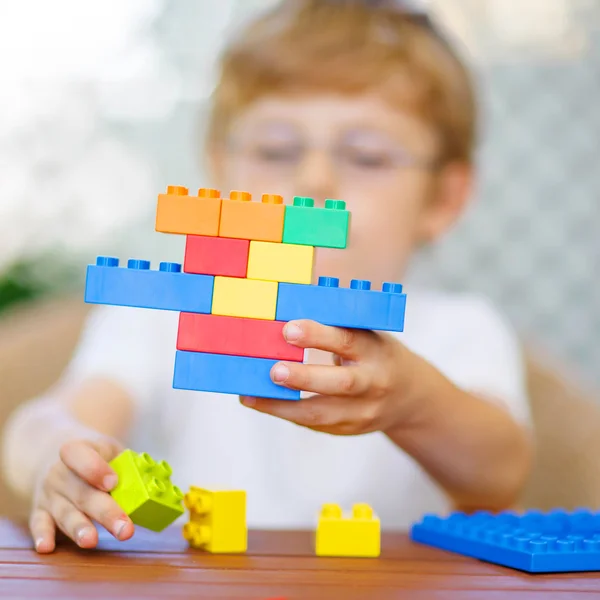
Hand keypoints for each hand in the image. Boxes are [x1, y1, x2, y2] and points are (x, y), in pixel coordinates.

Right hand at [30, 437, 133, 552]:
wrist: (53, 454)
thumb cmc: (94, 455)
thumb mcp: (108, 449)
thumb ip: (126, 465)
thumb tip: (155, 487)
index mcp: (78, 450)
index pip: (81, 456)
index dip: (95, 469)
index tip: (113, 483)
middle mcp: (60, 473)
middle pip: (83, 493)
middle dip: (105, 512)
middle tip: (125, 529)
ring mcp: (49, 494)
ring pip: (65, 512)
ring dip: (79, 528)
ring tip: (91, 541)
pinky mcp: (40, 512)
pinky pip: (39, 525)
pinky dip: (42, 536)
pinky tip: (47, 548)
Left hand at [240, 320, 417, 434]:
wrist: (411, 397)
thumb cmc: (376, 355)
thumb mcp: (367, 335)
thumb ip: (336, 327)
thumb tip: (287, 312)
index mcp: (375, 351)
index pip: (348, 341)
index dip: (317, 335)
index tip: (288, 329)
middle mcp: (373, 383)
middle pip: (340, 384)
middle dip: (303, 378)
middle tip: (273, 371)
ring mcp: (363, 411)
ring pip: (322, 414)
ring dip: (283, 406)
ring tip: (252, 396)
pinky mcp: (350, 429)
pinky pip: (315, 424)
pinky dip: (287, 414)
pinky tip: (264, 403)